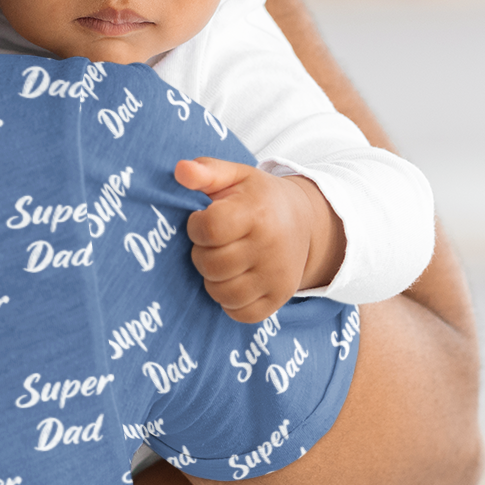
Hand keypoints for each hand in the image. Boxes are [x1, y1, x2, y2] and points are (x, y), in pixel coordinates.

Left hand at [175, 157, 346, 323]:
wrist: (304, 221)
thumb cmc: (258, 197)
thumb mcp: (235, 175)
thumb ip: (205, 170)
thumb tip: (180, 170)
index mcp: (256, 213)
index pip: (209, 229)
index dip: (196, 226)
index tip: (202, 220)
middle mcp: (270, 248)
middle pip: (212, 264)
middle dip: (201, 253)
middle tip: (212, 242)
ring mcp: (277, 277)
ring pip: (222, 293)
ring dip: (212, 279)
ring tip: (221, 260)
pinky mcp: (280, 298)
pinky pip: (241, 314)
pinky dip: (229, 301)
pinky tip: (232, 280)